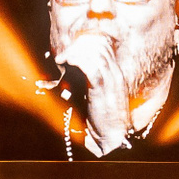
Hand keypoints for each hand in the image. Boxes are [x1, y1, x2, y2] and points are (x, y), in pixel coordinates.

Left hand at [60, 32, 133, 155]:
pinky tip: (67, 62)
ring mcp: (111, 80)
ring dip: (76, 52)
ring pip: (95, 54)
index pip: (106, 46)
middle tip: (65, 52)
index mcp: (116, 75)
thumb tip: (72, 73)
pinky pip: (91, 67)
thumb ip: (89, 82)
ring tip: (63, 58)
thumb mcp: (97, 96)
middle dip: (80, 44)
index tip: (72, 45)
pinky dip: (77, 61)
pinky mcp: (103, 89)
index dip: (88, 41)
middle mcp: (115, 74)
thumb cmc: (101, 120)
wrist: (111, 137)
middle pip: (100, 46)